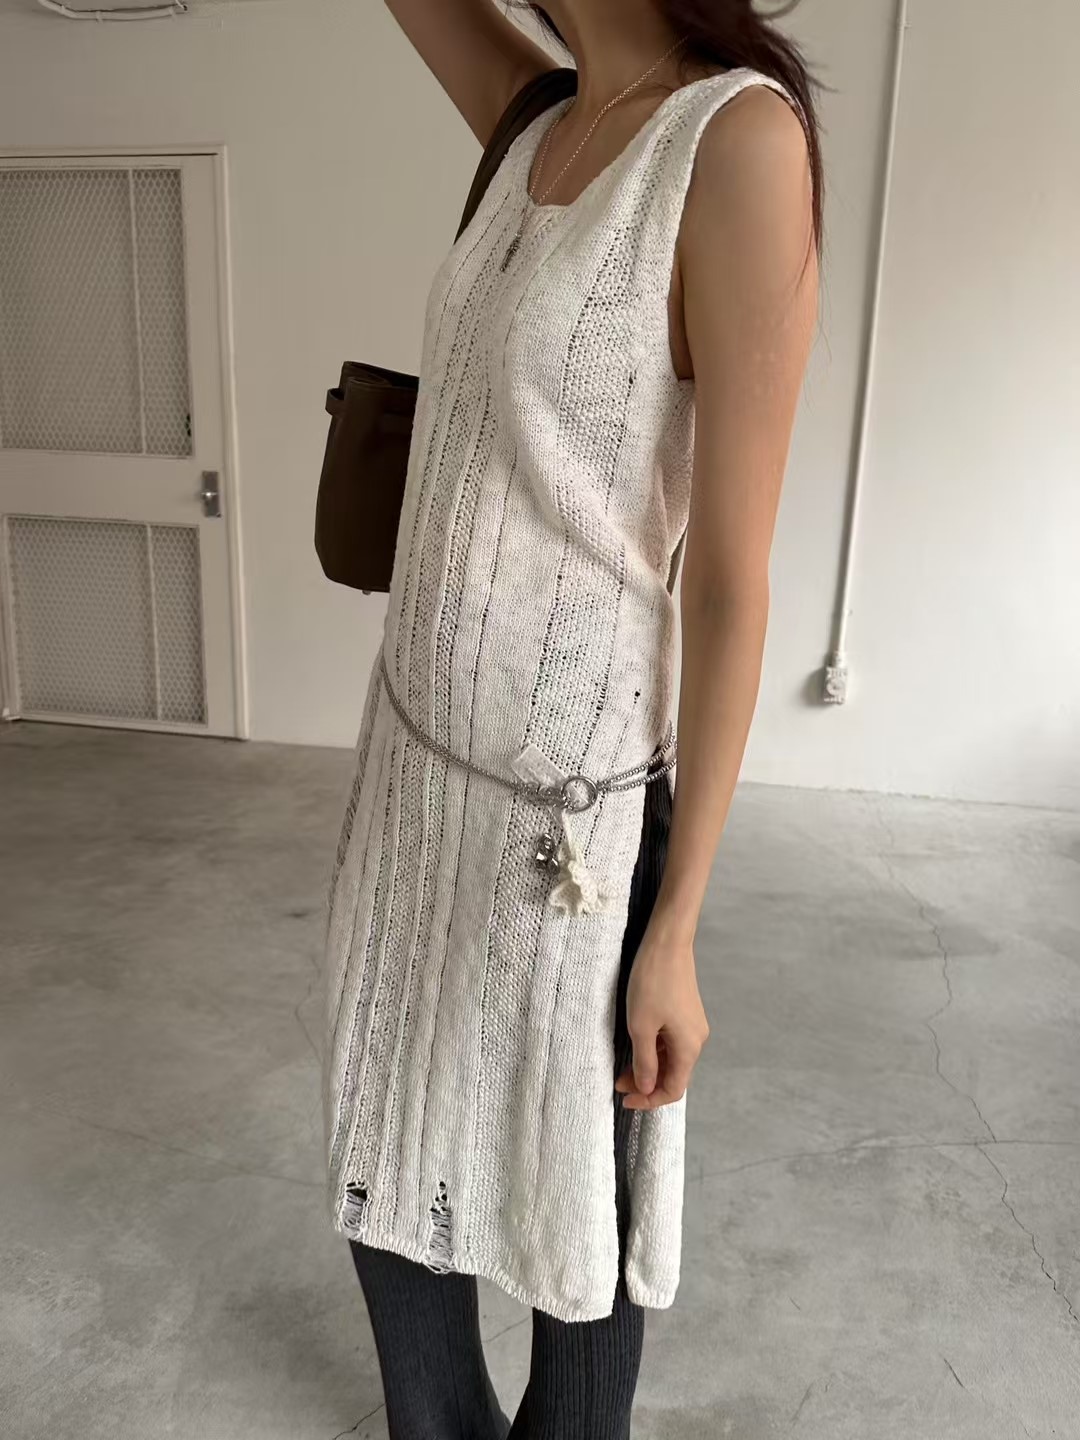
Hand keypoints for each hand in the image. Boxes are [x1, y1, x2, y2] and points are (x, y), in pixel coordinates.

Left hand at [615, 919, 708, 1110]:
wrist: (667, 942)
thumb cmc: (652, 982)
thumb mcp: (641, 1026)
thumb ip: (644, 1061)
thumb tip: (646, 1088)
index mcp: (689, 1047)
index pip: (673, 1089)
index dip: (649, 1100)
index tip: (625, 1099)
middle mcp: (696, 1039)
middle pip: (674, 1074)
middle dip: (646, 1083)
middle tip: (619, 1082)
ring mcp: (692, 1025)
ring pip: (671, 1058)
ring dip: (649, 1066)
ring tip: (623, 1065)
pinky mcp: (685, 1012)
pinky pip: (671, 1041)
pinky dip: (654, 1049)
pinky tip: (637, 1044)